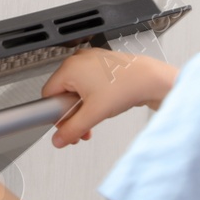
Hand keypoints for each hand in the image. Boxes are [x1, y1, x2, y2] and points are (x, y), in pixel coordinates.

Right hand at [42, 49, 176, 147]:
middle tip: (83, 126)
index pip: (48, 95)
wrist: (151, 80)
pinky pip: (87, 82)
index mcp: (69, 68)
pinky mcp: (101, 64)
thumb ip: (72, 129)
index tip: (67, 125)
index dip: (56, 114)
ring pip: (76, 89)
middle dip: (72, 114)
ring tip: (96, 116)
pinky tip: (102, 105)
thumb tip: (58, 139)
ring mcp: (90, 60)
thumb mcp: (94, 114)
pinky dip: (91, 97)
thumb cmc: (126, 86)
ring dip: (82, 108)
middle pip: (62, 93)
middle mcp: (77, 60)